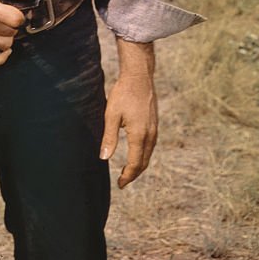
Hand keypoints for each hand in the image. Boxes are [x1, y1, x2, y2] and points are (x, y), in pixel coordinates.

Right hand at [0, 0, 25, 66]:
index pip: (13, 18)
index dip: (20, 15)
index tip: (18, 12)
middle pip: (10, 32)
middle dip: (14, 25)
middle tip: (11, 19)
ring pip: (3, 45)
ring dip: (8, 38)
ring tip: (6, 30)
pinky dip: (0, 58)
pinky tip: (4, 50)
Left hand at [100, 40, 157, 187]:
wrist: (139, 76)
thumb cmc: (123, 93)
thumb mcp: (111, 115)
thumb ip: (109, 138)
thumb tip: (104, 158)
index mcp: (139, 135)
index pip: (135, 164)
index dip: (127, 176)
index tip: (119, 184)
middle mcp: (150, 134)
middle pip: (144, 162)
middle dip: (134, 174)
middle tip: (123, 181)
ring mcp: (155, 129)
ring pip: (149, 154)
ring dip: (139, 165)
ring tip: (128, 170)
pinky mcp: (155, 123)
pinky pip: (151, 145)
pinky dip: (143, 154)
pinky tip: (136, 152)